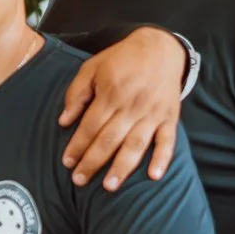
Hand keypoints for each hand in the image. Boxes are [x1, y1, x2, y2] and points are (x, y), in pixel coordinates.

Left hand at [59, 27, 185, 189]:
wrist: (159, 48)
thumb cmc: (120, 60)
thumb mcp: (91, 68)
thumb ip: (76, 94)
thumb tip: (64, 121)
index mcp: (111, 93)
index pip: (90, 125)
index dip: (78, 145)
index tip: (67, 162)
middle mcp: (132, 105)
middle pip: (110, 139)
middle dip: (93, 162)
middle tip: (79, 181)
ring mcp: (153, 113)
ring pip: (136, 144)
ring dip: (123, 167)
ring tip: (110, 186)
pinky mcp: (170, 117)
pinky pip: (168, 140)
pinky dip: (162, 158)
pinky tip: (154, 176)